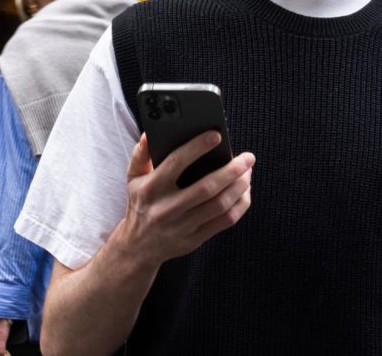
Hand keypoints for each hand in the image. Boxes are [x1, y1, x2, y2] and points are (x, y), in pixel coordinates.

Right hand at [119, 132, 253, 266]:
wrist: (139, 245)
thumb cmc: (140, 202)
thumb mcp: (133, 177)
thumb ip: (141, 154)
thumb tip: (150, 134)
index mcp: (151, 188)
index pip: (176, 163)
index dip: (197, 147)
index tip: (216, 136)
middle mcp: (167, 208)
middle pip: (206, 187)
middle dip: (231, 170)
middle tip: (247, 157)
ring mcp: (182, 226)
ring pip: (219, 205)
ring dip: (239, 187)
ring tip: (248, 172)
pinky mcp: (195, 239)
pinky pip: (225, 222)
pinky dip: (240, 205)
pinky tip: (245, 192)